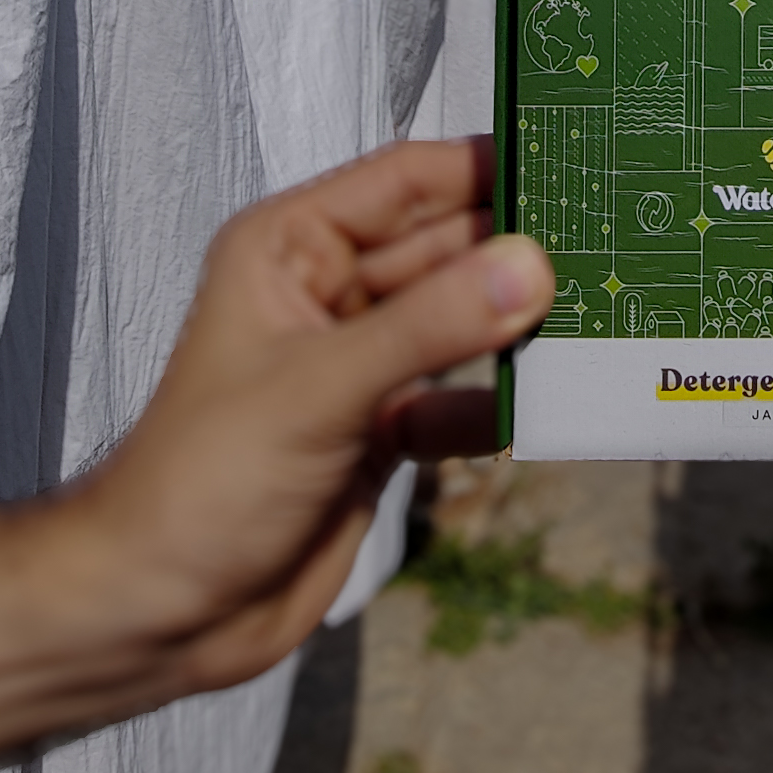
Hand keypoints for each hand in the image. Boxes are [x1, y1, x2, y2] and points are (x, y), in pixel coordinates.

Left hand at [51, 136, 553, 693]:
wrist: (160, 613)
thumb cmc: (202, 481)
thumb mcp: (319, 388)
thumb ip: (430, 326)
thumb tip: (530, 267)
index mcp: (293, 249)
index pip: (406, 181)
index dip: (483, 167)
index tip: (571, 159)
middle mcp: (329, 295)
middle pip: (446, 249)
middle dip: (518, 250)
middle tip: (612, 242)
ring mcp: (359, 366)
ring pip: (460, 324)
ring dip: (518, 327)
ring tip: (602, 315)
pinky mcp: (382, 434)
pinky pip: (459, 399)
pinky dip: (498, 402)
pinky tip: (544, 405)